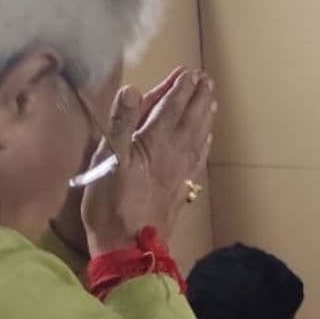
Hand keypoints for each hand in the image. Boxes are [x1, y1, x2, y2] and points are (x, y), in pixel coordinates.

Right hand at [81, 68, 216, 253]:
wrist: (129, 247)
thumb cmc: (111, 203)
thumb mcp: (107, 160)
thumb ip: (120, 123)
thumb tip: (132, 90)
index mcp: (155, 141)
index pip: (171, 106)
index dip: (179, 87)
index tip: (188, 71)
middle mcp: (174, 152)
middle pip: (191, 117)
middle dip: (198, 96)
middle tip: (206, 79)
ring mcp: (180, 171)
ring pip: (198, 135)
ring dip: (205, 115)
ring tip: (212, 100)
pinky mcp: (181, 187)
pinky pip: (198, 157)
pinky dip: (204, 142)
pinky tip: (205, 138)